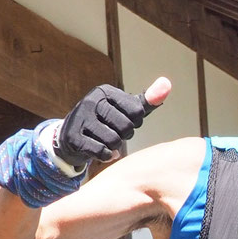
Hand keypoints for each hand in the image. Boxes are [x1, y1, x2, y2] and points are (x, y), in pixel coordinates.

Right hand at [53, 77, 171, 170]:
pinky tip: (102, 151)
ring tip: (107, 140)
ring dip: (115, 146)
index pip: (137, 111)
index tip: (125, 120)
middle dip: (125, 134)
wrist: (70, 137)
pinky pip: (101, 151)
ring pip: (114, 140)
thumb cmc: (105, 121)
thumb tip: (167, 83)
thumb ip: (147, 100)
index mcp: (106, 91)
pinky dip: (106, 156)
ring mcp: (80, 119)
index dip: (136, 122)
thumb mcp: (125, 108)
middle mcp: (92, 101)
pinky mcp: (73, 137)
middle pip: (127, 126)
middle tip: (115, 132)